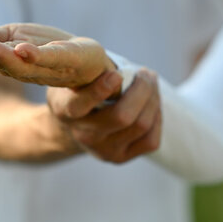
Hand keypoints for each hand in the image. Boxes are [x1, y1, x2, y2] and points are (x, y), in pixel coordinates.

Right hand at [0, 22, 115, 87]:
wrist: (93, 64)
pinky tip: (24, 49)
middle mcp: (28, 67)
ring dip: (5, 58)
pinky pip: (51, 59)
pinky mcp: (70, 58)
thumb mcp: (19, 39)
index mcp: (14, 61)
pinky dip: (36, 55)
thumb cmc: (52, 51)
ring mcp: (49, 66)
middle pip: (2, 61)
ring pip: (23, 64)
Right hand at [47, 69, 161, 163]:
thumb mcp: (73, 76)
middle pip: (123, 116)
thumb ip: (87, 67)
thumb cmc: (77, 91)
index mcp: (65, 110)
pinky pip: (151, 141)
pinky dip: (157, 118)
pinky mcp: (120, 158)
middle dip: (142, 90)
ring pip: (141, 125)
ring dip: (153, 99)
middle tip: (145, 73)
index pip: (79, 105)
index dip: (99, 90)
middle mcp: (83, 134)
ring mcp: (102, 150)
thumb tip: (114, 63)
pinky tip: (151, 105)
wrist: (72, 126)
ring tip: (150, 84)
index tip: (117, 74)